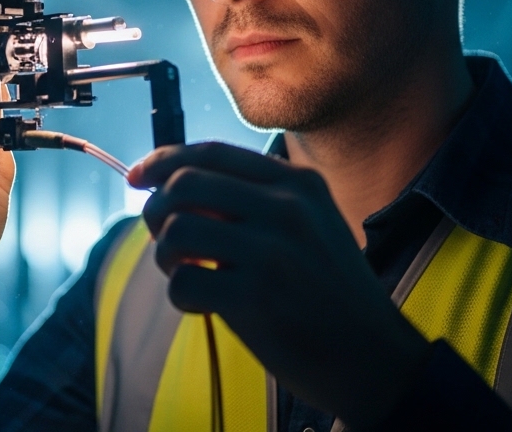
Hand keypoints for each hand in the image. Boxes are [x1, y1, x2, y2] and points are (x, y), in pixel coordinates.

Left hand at [132, 142, 430, 427]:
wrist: (375, 358)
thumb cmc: (329, 293)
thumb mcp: (309, 225)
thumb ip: (253, 200)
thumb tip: (173, 186)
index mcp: (297, 184)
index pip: (211, 153)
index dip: (162, 160)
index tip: (137, 177)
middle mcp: (286, 208)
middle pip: (182, 184)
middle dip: (157, 211)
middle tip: (165, 241)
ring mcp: (272, 251)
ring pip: (176, 230)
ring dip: (166, 257)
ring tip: (188, 274)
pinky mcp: (256, 296)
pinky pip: (183, 283)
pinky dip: (181, 297)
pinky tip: (206, 305)